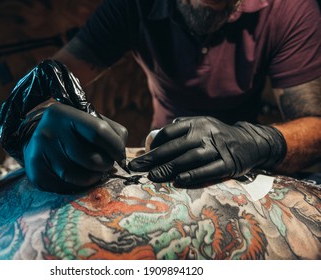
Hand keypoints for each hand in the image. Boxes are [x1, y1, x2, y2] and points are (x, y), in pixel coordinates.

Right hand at [23, 103, 126, 192]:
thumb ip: (111, 132)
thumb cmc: (72, 132)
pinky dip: (79, 186)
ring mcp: (39, 154)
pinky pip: (68, 188)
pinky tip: (77, 177)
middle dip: (106, 165)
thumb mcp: (89, 121)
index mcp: (64, 113)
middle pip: (92, 159)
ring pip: (81, 177)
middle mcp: (48, 131)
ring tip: (93, 171)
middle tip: (105, 164)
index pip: (98, 131)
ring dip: (94, 178)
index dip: (116, 147)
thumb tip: (121, 156)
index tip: (120, 155)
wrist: (35, 140)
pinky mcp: (36, 174)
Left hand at [129, 117, 285, 185]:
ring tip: (153, 176)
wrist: (251, 141)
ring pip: (190, 158)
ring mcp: (218, 149)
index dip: (155, 143)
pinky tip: (179, 180)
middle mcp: (206, 134)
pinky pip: (210, 170)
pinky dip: (194, 175)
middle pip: (176, 147)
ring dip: (170, 167)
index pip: (170, 131)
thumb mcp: (201, 125)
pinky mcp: (229, 164)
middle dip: (154, 158)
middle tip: (137, 167)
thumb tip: (155, 137)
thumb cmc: (217, 135)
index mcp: (197, 123)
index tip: (144, 155)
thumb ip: (181, 127)